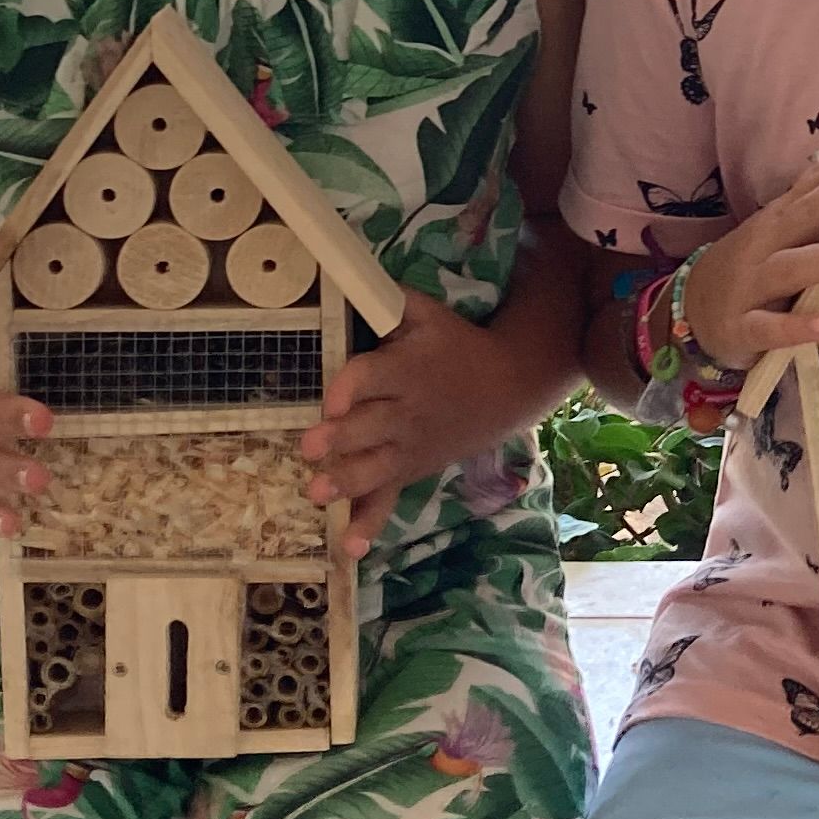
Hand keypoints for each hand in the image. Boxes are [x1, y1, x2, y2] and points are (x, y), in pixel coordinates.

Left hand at [304, 289, 531, 559]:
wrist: (508, 387)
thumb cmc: (457, 346)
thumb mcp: (429, 314)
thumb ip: (388, 301)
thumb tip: (346, 272)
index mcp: (405, 369)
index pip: (373, 376)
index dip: (352, 387)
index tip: (332, 398)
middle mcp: (404, 411)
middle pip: (369, 426)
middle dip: (340, 439)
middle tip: (310, 448)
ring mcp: (407, 446)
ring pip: (375, 466)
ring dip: (346, 480)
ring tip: (317, 492)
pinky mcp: (410, 470)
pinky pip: (390, 500)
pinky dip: (371, 522)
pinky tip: (351, 546)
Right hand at [676, 129, 818, 371]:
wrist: (689, 308)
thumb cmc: (753, 265)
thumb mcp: (781, 233)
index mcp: (779, 218)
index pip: (813, 182)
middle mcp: (764, 245)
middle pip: (804, 214)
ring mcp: (750, 285)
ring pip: (790, 268)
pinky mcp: (741, 327)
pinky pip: (769, 327)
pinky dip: (795, 327)